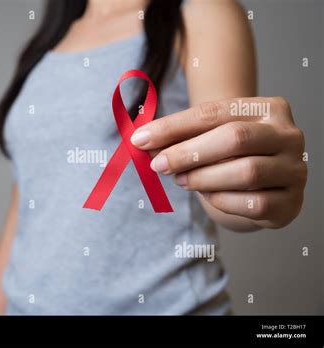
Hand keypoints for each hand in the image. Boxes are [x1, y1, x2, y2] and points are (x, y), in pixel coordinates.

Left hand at [130, 97, 306, 228]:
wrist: (262, 185)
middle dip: (188, 153)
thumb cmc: (230, 155)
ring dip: (203, 178)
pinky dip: (222, 201)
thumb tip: (141, 141)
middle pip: (234, 139)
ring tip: (182, 180)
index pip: (213, 113)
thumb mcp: (208, 137)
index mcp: (268, 108)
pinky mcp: (291, 203)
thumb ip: (181, 137)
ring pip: (245, 172)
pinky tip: (209, 196)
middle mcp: (288, 135)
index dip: (173, 127)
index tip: (140, 139)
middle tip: (158, 165)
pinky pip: (252, 204)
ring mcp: (294, 170)